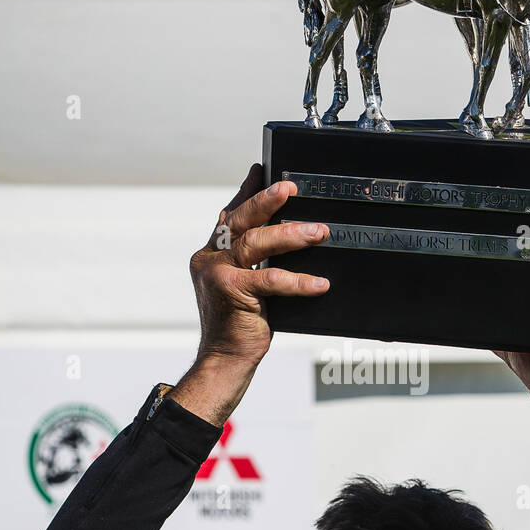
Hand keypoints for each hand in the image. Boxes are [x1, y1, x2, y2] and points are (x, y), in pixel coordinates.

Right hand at [168, 165, 328, 423]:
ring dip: (291, 235)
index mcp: (211, 254)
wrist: (224, 361)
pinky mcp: (231, 292)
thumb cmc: (241, 326)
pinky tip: (320, 283)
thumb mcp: (247, 287)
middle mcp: (209, 259)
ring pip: (256, 242)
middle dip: (267, 200)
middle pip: (240, 219)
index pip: (230, 214)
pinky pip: (271, 280)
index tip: (263, 168)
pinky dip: (298, 281)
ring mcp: (217, 274)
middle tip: (292, 188)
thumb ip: (258, 263)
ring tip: (320, 232)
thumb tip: (293, 237)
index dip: (247, 190)